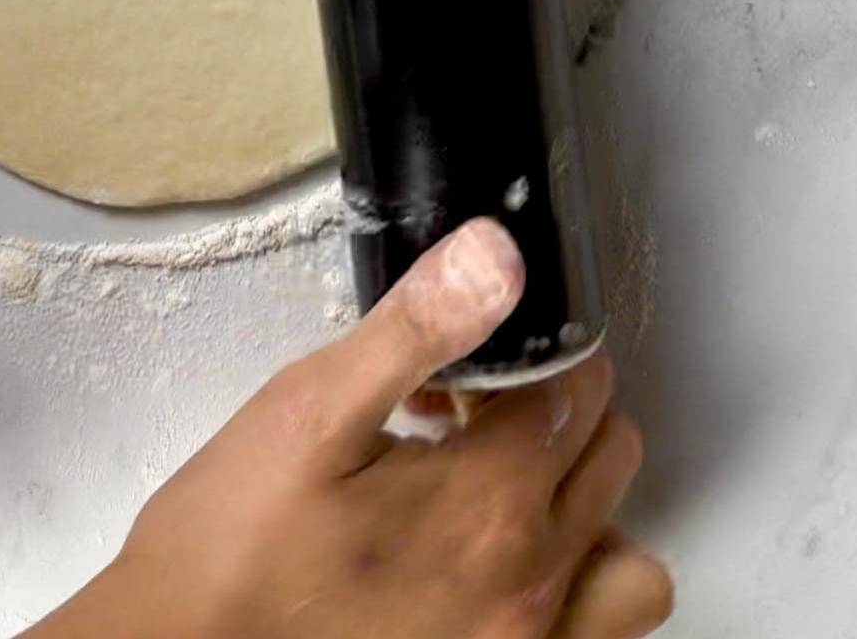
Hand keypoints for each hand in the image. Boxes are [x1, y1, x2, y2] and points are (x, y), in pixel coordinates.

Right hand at [29, 218, 673, 637]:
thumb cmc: (231, 548)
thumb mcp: (308, 411)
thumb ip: (414, 329)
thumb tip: (497, 254)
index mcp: (488, 502)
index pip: (577, 385)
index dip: (528, 349)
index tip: (462, 362)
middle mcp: (528, 583)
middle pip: (607, 452)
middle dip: (552, 408)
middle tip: (465, 411)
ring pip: (625, 553)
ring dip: (581, 502)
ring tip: (498, 488)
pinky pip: (602, 629)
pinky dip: (578, 586)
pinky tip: (501, 563)